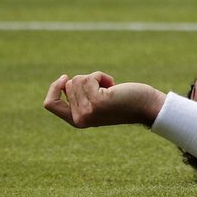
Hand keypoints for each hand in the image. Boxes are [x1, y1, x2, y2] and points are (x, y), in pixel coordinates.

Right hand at [44, 72, 166, 127]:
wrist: (147, 107)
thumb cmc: (125, 101)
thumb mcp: (97, 101)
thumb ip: (80, 97)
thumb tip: (65, 82)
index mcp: (77, 121)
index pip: (50, 104)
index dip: (54, 88)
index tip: (65, 78)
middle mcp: (80, 119)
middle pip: (68, 86)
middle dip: (86, 80)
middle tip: (105, 89)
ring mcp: (88, 111)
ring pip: (78, 80)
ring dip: (95, 78)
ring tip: (111, 88)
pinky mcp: (97, 101)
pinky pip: (89, 77)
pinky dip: (101, 76)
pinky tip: (113, 85)